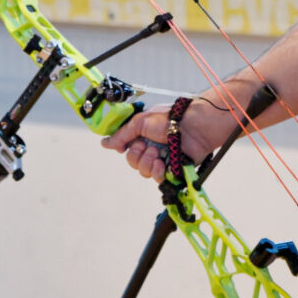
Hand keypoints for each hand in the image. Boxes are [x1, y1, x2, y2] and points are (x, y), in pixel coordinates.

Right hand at [102, 95, 237, 179]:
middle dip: (137, 155)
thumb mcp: (140, 122)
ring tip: (158, 152)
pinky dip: (157, 171)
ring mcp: (162, 160)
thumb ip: (122, 135)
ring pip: (143, 171)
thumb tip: (105, 143)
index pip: (127, 149)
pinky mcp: (172, 170)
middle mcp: (152, 148)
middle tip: (148, 146)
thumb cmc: (169, 119)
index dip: (125, 148)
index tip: (125, 145)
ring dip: (148, 162)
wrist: (193, 127)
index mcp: (144, 135)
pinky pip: (157, 178)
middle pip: (133, 162)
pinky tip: (162, 163)